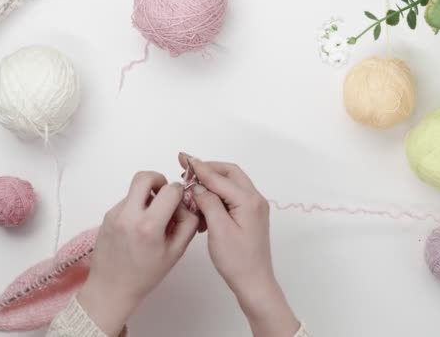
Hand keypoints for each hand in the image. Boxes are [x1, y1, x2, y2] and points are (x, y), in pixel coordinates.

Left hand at [78, 171, 198, 335]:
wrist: (112, 288)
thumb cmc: (145, 275)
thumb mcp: (175, 252)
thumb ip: (187, 224)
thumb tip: (186, 205)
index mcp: (148, 226)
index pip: (170, 190)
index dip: (179, 193)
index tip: (179, 205)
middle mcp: (128, 216)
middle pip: (145, 176)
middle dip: (159, 180)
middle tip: (164, 196)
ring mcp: (114, 215)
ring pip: (135, 189)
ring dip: (147, 196)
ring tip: (152, 218)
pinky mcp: (107, 216)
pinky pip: (126, 201)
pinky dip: (136, 207)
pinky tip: (139, 228)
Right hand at [179, 153, 299, 336]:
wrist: (253, 282)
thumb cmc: (238, 261)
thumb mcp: (218, 230)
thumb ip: (209, 203)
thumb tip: (199, 187)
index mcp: (248, 201)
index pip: (219, 176)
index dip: (199, 167)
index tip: (184, 158)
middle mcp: (254, 200)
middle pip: (229, 172)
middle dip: (207, 169)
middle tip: (187, 170)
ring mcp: (253, 207)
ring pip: (230, 184)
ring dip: (211, 182)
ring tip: (192, 189)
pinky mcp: (249, 215)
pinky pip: (231, 196)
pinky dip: (216, 196)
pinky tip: (202, 206)